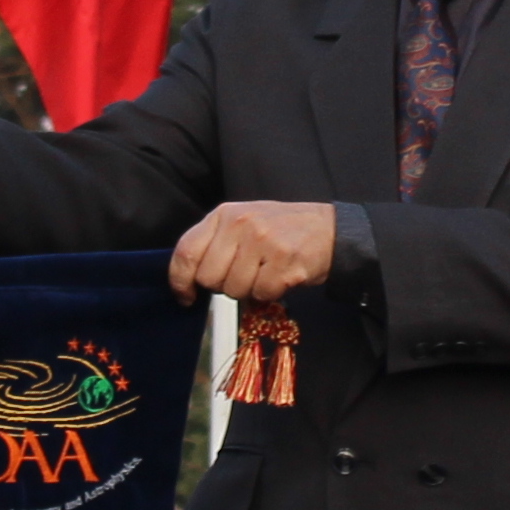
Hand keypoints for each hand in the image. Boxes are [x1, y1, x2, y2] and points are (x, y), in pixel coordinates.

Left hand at [168, 200, 338, 304]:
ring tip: (266, 271)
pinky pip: (261, 294)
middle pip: (209, 277)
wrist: (329, 229)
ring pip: (234, 290)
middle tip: (245, 274)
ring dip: (249, 290)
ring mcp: (262, 240)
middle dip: (223, 285)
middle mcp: (240, 224)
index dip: (179, 280)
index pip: (186, 251)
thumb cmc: (282, 230)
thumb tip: (189, 279)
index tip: (185, 296)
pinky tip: (281, 276)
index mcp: (224, 214)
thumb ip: (215, 244)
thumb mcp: (243, 223)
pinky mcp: (283, 260)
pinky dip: (270, 293)